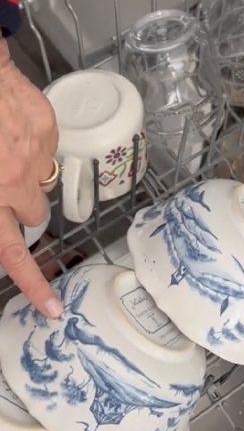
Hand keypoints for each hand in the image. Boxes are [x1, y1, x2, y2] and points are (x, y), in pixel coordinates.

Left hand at [0, 38, 60, 316]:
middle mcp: (13, 180)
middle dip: (20, 207)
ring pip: (40, 181)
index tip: (52, 308)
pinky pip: (47, 148)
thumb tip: (14, 215)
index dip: (32, 283)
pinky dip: (33, 141)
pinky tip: (10, 122)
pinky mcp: (47, 128)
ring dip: (25, 173)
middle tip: (1, 182)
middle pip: (32, 214)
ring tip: (2, 146)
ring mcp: (34, 154)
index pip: (10, 250)